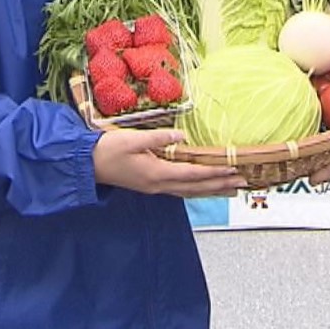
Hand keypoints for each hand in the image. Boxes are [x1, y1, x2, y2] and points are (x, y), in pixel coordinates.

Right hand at [93, 129, 247, 197]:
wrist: (87, 164)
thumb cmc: (108, 149)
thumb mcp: (132, 139)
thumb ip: (158, 138)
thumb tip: (181, 136)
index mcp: (156, 173)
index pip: (192, 174)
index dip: (214, 172)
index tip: (233, 170)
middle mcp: (159, 185)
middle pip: (196, 188)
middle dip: (220, 185)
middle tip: (243, 182)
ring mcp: (155, 188)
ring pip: (190, 192)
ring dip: (212, 190)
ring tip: (231, 189)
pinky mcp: (151, 186)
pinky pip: (180, 190)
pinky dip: (197, 189)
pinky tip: (204, 188)